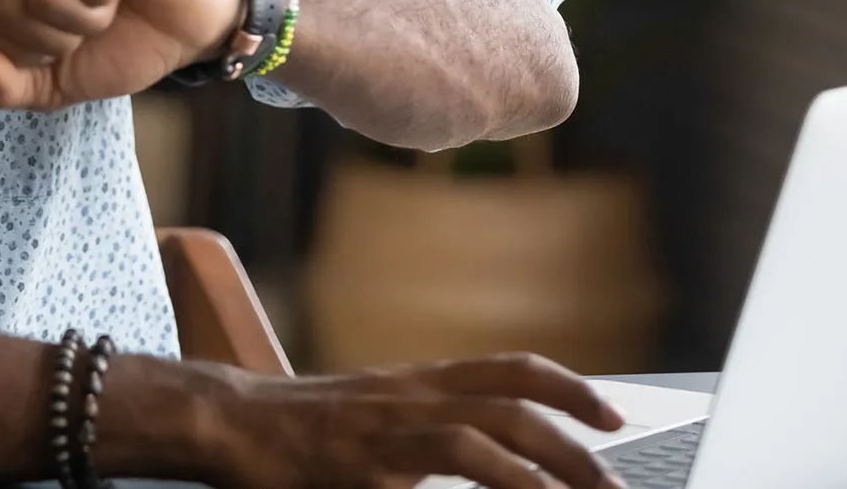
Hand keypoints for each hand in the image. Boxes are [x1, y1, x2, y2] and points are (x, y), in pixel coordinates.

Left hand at [0, 0, 244, 109]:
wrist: (194, 28)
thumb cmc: (122, 43)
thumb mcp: (53, 84)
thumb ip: (3, 87)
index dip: (22, 52)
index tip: (63, 43)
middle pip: (3, 9)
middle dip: (55, 40)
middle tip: (92, 23)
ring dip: (86, 18)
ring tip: (110, 1)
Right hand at [197, 354, 629, 488]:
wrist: (230, 422)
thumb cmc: (297, 431)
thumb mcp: (373, 420)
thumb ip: (426, 432)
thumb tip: (485, 454)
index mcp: (420, 383)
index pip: (510, 369)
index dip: (568, 387)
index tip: (611, 415)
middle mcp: (415, 393)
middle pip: (516, 399)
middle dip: (576, 439)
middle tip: (616, 479)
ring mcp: (395, 423)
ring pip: (493, 426)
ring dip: (552, 463)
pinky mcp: (373, 460)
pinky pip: (452, 459)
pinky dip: (503, 478)